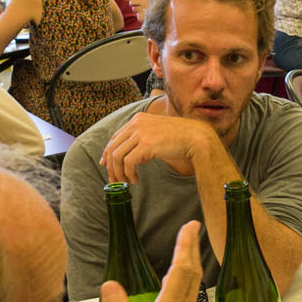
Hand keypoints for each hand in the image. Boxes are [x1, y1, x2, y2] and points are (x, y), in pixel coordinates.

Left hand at [99, 110, 215, 183]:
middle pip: (113, 147)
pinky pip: (128, 163)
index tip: (105, 164)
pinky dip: (129, 174)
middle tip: (114, 180)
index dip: (107, 152)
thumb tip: (131, 157)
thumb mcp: (157, 134)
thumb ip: (143, 140)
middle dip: (111, 166)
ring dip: (119, 173)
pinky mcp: (146, 145)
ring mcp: (141, 133)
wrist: (196, 137)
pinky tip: (136, 180)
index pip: (115, 137)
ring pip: (117, 156)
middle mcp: (136, 124)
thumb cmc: (180, 138)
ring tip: (127, 182)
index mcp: (138, 119)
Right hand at [102, 220, 202, 301]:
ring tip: (184, 251)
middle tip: (190, 229)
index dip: (185, 246)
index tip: (189, 227)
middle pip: (191, 276)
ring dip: (189, 267)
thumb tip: (112, 284)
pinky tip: (176, 287)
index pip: (181, 272)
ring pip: (191, 289)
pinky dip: (184, 285)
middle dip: (190, 249)